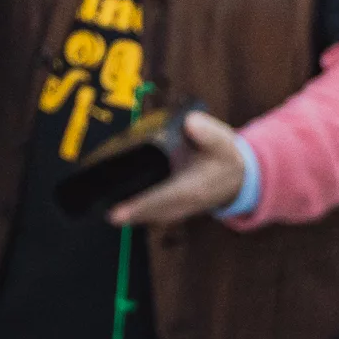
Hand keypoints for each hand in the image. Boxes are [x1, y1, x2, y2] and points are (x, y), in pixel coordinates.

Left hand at [107, 111, 249, 228]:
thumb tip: (190, 122)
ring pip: (147, 216)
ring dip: (129, 212)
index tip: (116, 214)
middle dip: (126, 212)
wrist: (237, 180)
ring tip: (106, 204)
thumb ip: (208, 132)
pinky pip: (149, 213)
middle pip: (149, 212)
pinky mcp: (169, 210)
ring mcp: (176, 211)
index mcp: (195, 188)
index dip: (139, 206)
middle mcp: (183, 205)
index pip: (163, 198)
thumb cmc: (225, 158)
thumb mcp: (223, 141)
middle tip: (102, 209)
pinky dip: (135, 209)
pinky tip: (120, 201)